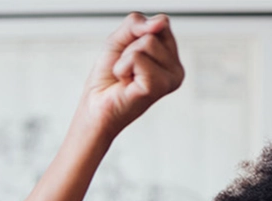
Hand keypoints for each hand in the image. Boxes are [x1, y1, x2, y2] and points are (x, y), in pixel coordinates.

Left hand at [80, 13, 184, 138]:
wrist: (95, 107)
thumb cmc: (108, 78)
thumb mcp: (120, 39)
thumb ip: (137, 23)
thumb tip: (159, 22)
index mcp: (171, 57)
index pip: (161, 22)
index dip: (136, 35)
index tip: (130, 57)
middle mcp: (176, 69)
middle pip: (154, 32)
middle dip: (130, 48)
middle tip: (126, 70)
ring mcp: (170, 79)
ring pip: (147, 42)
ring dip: (126, 59)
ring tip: (126, 78)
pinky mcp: (158, 87)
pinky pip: (137, 57)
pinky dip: (122, 68)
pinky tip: (126, 84)